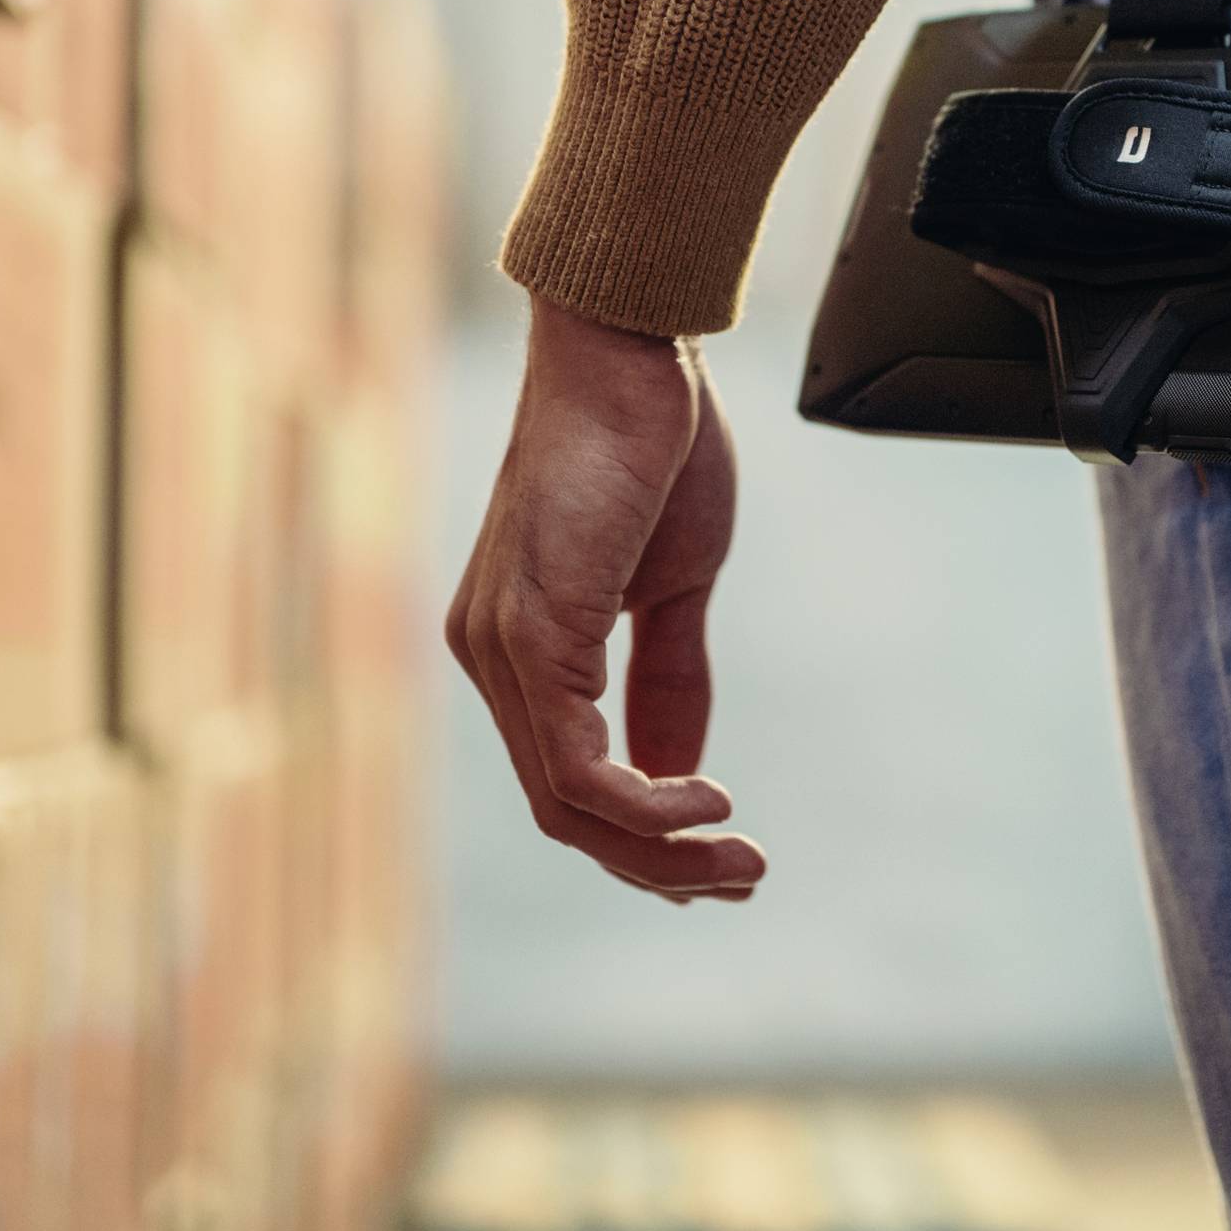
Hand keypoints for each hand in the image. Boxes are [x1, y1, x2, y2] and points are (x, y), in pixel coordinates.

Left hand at [447, 297, 764, 899]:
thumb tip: (679, 774)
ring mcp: (500, 649)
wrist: (630, 350)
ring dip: (661, 850)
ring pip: (567, 806)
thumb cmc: (651, 443)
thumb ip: (666, 679)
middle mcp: (489, 656)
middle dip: (659, 864)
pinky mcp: (533, 636)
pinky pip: (578, 767)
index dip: (644, 837)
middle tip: (741, 880)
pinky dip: (648, 804)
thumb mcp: (673, 584)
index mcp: (517, 645)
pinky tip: (708, 797)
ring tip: (739, 857)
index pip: (566, 780)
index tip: (721, 858)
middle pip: (562, 813)